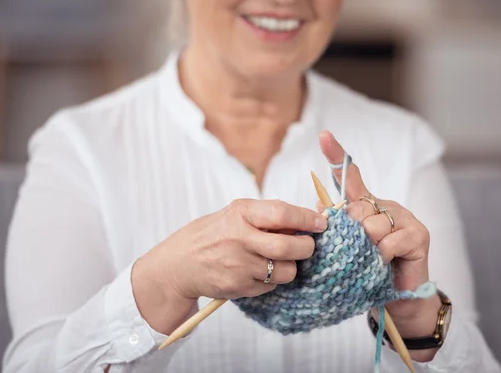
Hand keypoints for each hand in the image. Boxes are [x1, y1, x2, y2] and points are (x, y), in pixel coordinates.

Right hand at [132, 199, 327, 333]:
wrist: (178, 265)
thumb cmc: (212, 235)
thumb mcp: (235, 215)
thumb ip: (266, 217)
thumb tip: (305, 221)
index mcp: (240, 213)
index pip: (282, 213)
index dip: (307, 219)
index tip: (321, 223)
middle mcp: (240, 238)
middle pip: (290, 246)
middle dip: (307, 247)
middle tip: (307, 245)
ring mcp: (239, 265)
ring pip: (286, 271)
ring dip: (291, 266)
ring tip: (278, 260)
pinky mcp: (239, 287)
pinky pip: (272, 286)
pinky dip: (272, 280)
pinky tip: (258, 271)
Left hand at [317, 131, 440, 340]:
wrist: (397, 298)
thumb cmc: (368, 270)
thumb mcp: (347, 248)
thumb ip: (335, 226)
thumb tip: (318, 204)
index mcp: (367, 206)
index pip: (351, 177)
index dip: (337, 156)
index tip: (323, 136)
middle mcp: (386, 207)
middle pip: (358, 208)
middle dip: (353, 232)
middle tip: (360, 249)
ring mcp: (405, 218)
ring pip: (373, 226)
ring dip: (368, 247)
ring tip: (373, 259)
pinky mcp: (418, 235)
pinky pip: (389, 242)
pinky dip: (382, 256)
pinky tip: (385, 263)